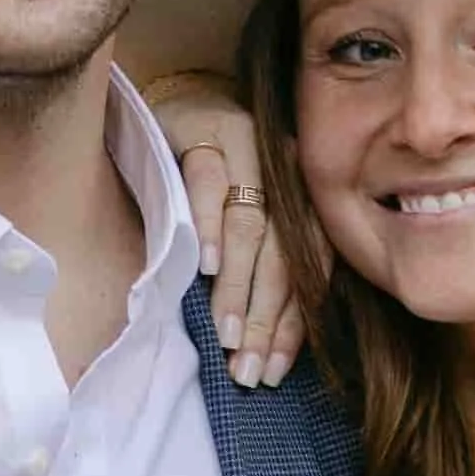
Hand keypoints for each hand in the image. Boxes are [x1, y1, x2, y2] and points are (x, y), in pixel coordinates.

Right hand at [143, 77, 304, 387]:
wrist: (169, 103)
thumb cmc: (202, 177)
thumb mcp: (235, 220)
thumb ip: (254, 269)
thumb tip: (253, 348)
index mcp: (300, 197)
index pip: (305, 269)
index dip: (290, 325)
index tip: (270, 372)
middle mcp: (283, 170)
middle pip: (281, 254)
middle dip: (263, 318)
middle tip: (244, 368)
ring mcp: (246, 146)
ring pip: (250, 224)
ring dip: (236, 286)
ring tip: (224, 333)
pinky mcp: (204, 128)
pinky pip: (208, 183)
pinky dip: (206, 226)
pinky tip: (203, 267)